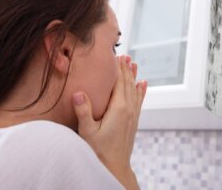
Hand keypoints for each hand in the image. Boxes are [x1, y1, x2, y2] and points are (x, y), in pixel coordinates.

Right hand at [72, 55, 146, 188]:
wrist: (115, 166)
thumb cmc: (99, 150)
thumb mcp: (88, 132)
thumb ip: (84, 112)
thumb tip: (78, 92)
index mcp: (118, 108)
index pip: (119, 83)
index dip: (118, 69)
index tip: (117, 56)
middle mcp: (129, 109)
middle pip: (128, 83)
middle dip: (126, 69)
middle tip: (125, 55)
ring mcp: (133, 114)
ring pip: (135, 90)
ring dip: (134, 76)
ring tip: (134, 63)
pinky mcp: (134, 120)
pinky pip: (139, 100)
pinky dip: (141, 90)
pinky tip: (143, 84)